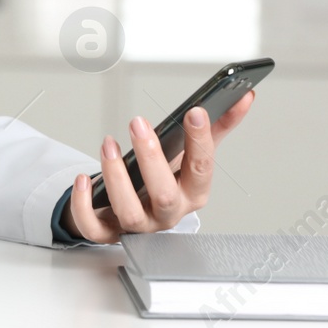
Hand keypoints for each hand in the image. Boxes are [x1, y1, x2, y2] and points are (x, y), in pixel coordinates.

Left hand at [61, 92, 253, 243]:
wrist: (136, 205)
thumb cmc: (166, 177)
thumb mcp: (192, 152)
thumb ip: (218, 126)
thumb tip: (244, 95)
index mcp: (192, 193)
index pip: (202, 170)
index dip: (200, 141)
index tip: (194, 111)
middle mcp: (167, 213)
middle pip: (165, 196)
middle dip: (152, 159)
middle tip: (137, 122)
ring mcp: (138, 224)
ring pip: (129, 212)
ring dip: (115, 177)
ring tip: (108, 143)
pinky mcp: (108, 231)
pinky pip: (94, 228)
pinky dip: (84, 206)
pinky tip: (83, 177)